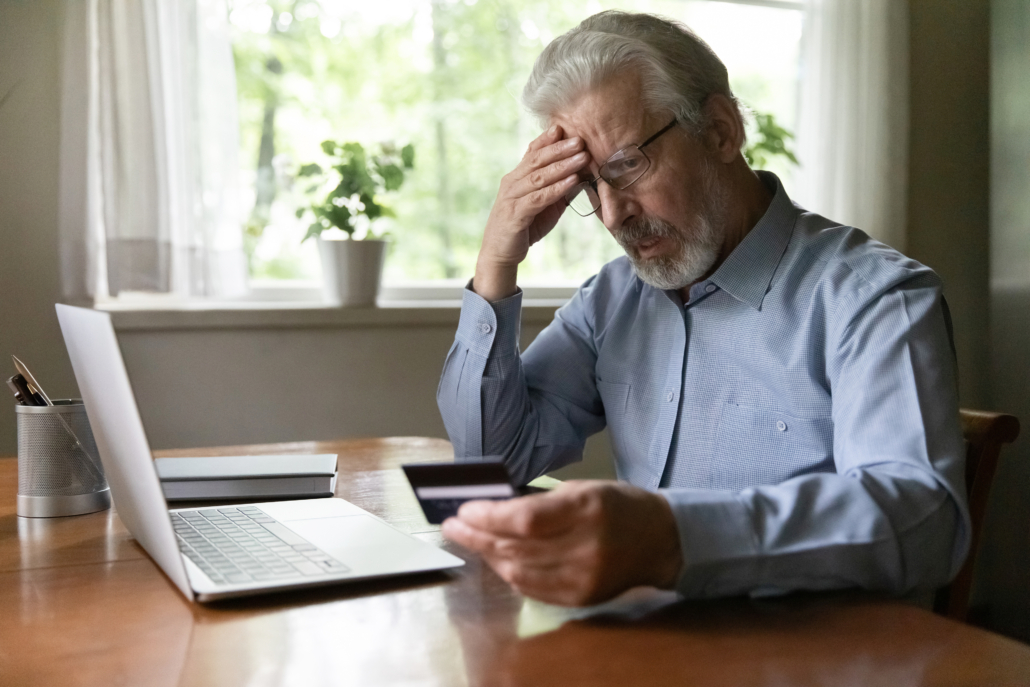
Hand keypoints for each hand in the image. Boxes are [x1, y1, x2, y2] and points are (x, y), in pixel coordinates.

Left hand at [441, 480, 682, 606]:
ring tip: (471, 539)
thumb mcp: (582, 489)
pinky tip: (498, 559)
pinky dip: (510, 574)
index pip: (524, 519)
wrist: (661, 540)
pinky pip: (532, 589)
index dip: (488, 517)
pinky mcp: (581, 598)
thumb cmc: (618, 505)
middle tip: (454, 525)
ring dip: (489, 555)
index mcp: (587, 510)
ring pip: (518, 571)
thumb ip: (540, 502)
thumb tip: (492, 509)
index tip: (464, 510)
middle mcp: (585, 547)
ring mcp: (583, 577)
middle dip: (478, 536)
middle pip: (516, 547)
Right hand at [473, 125, 589, 300]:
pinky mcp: (515, 215)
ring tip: (582, 157)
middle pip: (537, 160)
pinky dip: (557, 189)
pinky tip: (572, 182)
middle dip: (560, 148)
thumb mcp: (543, 204)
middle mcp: (512, 183)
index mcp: (517, 177)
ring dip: (563, 166)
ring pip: (539, 177)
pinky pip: (538, 198)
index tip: (564, 127)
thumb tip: (580, 175)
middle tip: (580, 139)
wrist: (501, 253)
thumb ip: (557, 189)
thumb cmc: (524, 227)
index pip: (532, 152)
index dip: (547, 139)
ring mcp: (512, 198)